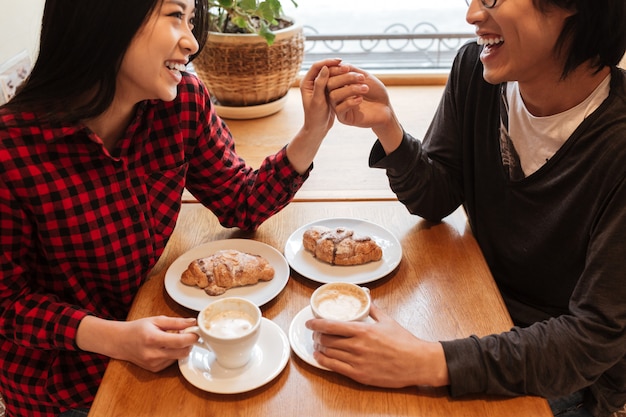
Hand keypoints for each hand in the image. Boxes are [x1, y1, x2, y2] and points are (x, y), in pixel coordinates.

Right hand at [77, 315, 198, 371]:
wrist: (120, 342)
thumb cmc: (137, 329)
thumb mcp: (156, 320)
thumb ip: (176, 322)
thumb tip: (193, 322)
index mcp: (153, 339)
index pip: (180, 341)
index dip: (192, 337)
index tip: (197, 332)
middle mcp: (153, 354)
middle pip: (182, 352)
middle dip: (189, 343)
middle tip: (186, 334)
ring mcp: (153, 364)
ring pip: (179, 358)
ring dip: (181, 348)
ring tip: (172, 339)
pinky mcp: (154, 369)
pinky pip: (171, 362)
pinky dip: (173, 354)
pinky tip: (165, 347)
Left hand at [286, 58, 341, 173]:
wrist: (317, 128)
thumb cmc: (315, 116)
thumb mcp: (318, 100)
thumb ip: (320, 84)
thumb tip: (325, 68)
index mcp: (306, 83)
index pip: (317, 66)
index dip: (328, 62)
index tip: (340, 61)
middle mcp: (312, 82)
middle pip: (324, 69)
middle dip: (336, 67)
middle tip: (348, 66)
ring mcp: (320, 87)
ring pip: (331, 75)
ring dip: (341, 73)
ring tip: (352, 72)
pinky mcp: (327, 91)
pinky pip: (335, 82)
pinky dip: (342, 80)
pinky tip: (351, 80)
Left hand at [305, 303, 449, 387]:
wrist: (416, 362)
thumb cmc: (404, 342)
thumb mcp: (388, 321)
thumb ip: (373, 309)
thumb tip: (367, 298)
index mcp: (363, 330)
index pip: (331, 325)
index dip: (316, 324)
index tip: (309, 322)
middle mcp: (357, 346)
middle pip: (327, 339)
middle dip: (317, 336)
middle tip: (315, 334)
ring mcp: (357, 361)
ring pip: (328, 353)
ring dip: (319, 348)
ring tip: (317, 344)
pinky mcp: (359, 375)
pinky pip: (334, 368)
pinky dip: (323, 361)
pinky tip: (320, 357)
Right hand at [326, 64, 403, 152]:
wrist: (385, 108)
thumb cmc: (375, 92)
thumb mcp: (364, 77)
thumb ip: (351, 70)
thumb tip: (339, 64)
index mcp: (339, 84)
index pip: (330, 75)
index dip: (336, 70)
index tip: (348, 68)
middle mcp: (336, 95)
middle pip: (329, 84)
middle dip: (345, 78)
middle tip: (361, 78)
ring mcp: (338, 106)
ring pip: (333, 96)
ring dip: (350, 89)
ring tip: (365, 88)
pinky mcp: (343, 118)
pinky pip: (339, 109)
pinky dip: (350, 102)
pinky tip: (361, 99)